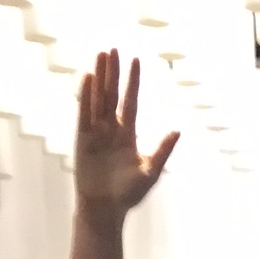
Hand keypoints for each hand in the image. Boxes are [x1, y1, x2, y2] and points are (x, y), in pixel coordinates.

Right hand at [75, 50, 178, 221]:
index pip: (130, 102)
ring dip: (99, 77)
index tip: (135, 60)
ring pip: (98, 98)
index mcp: (127, 134)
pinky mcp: (82, 138)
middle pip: (112, 94)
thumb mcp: (150, 171)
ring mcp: (96, 132)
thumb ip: (162, 150)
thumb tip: (177, 130)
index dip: (132, 82)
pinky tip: (88, 77)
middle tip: (113, 49)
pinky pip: (84, 112)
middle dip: (113, 72)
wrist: (106, 209)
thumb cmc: (128, 194)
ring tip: (101, 55)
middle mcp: (111, 129)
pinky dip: (86, 96)